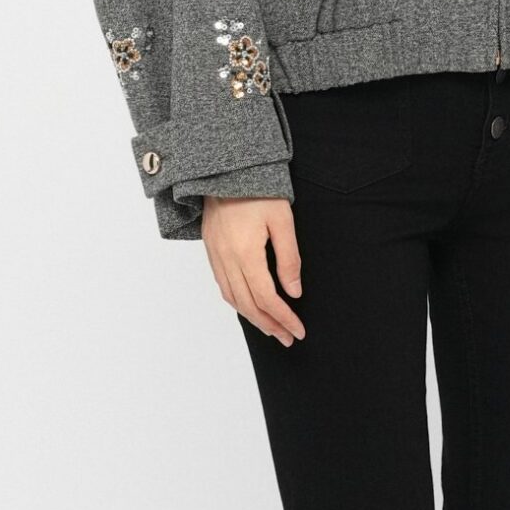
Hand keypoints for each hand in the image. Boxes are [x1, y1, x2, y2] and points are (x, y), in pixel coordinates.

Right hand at [203, 194, 305, 343]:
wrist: (223, 171)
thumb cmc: (257, 190)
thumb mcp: (282, 220)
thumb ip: (289, 258)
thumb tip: (294, 291)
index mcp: (245, 253)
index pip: (266, 298)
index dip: (283, 317)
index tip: (298, 330)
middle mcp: (226, 259)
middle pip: (248, 305)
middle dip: (269, 325)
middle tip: (287, 338)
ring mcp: (215, 256)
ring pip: (233, 299)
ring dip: (253, 318)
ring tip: (271, 329)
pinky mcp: (211, 250)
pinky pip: (223, 286)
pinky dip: (238, 302)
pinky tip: (250, 306)